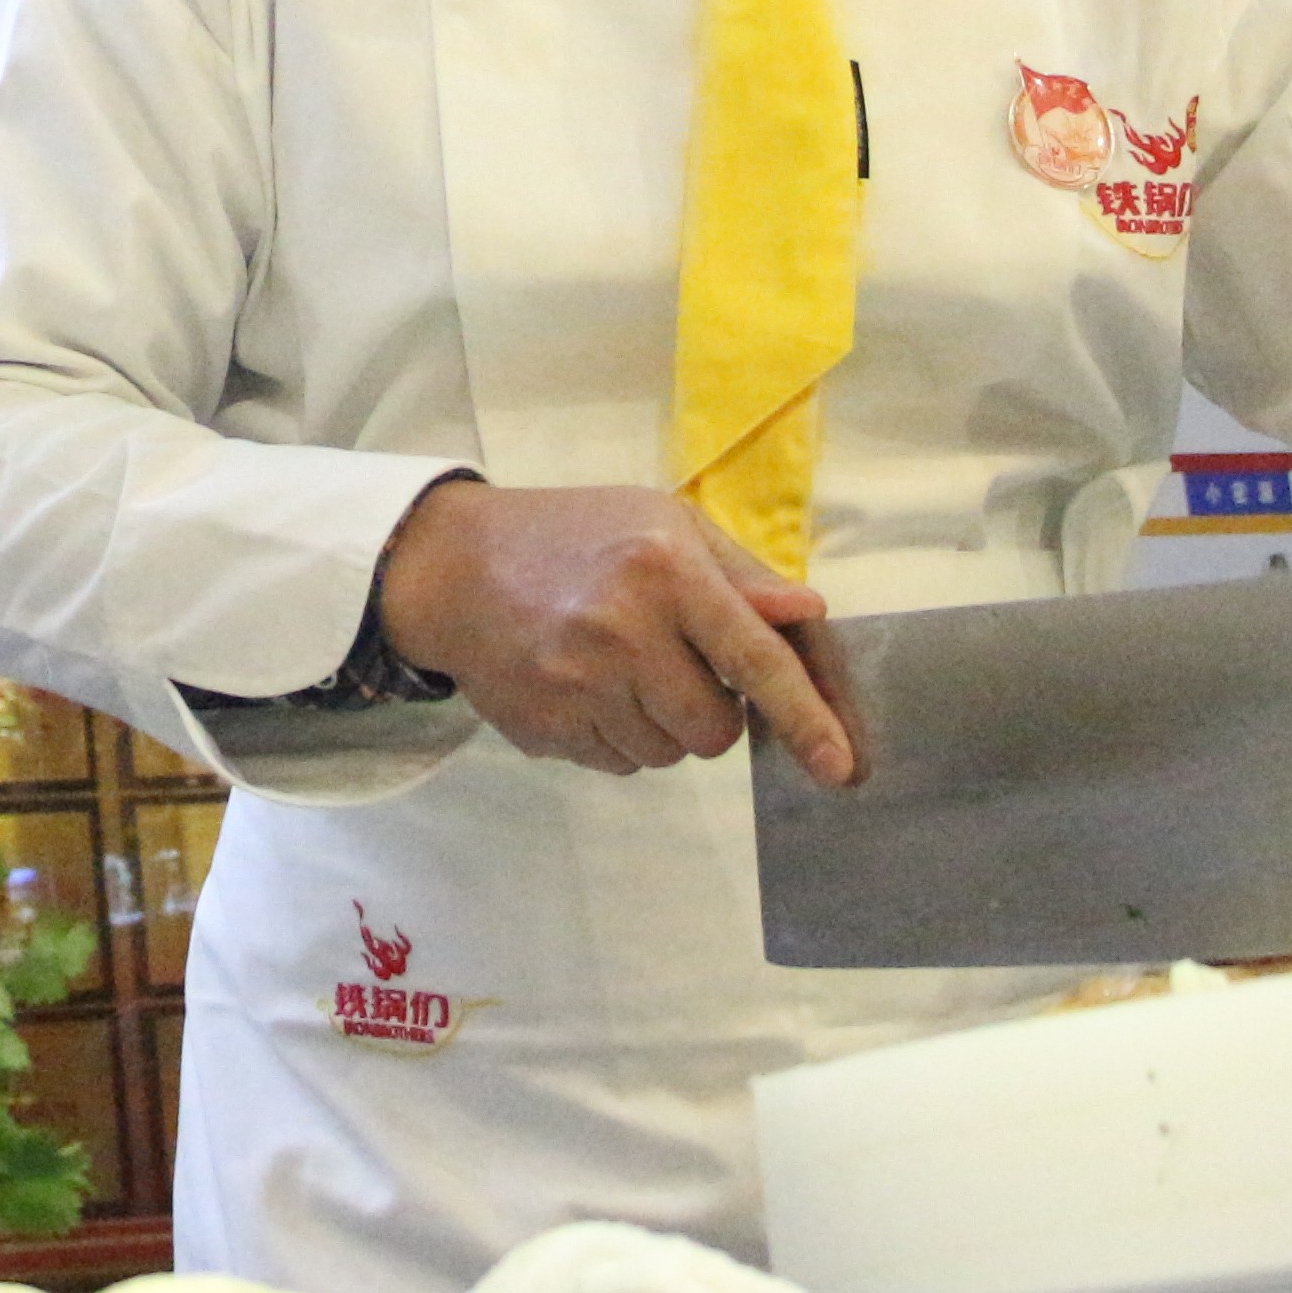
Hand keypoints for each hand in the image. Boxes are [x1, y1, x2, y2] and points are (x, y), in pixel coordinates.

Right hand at [367, 481, 860, 786]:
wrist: (452, 568)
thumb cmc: (575, 536)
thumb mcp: (663, 524)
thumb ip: (741, 575)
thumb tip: (807, 616)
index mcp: (665, 571)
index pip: (755, 659)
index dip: (805, 717)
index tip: (839, 768)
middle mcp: (622, 632)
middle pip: (715, 731)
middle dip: (713, 713)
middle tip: (677, 667)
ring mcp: (577, 687)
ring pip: (667, 755)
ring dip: (663, 725)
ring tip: (622, 669)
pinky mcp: (543, 729)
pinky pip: (619, 765)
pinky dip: (618, 736)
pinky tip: (587, 687)